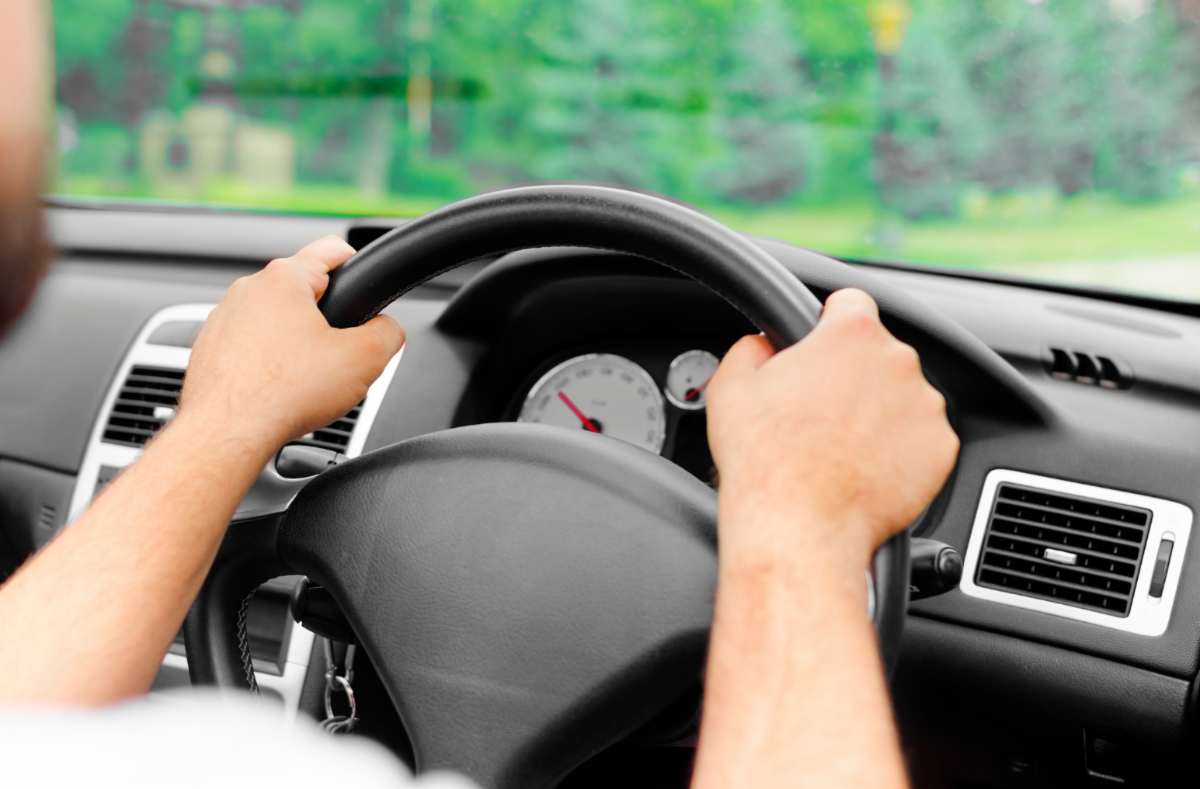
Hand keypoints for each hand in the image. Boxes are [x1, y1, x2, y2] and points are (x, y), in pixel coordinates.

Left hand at [178, 236, 404, 457]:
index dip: (359, 264)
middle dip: (326, 319)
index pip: (332, 249)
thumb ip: (389, 332)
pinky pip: (249, 347)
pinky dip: (266, 364)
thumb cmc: (282, 395)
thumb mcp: (366, 359)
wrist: (228, 434)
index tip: (364, 285)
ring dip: (294, 343)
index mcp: (284, 279)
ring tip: (306, 379)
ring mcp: (222, 320)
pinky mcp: (209, 350)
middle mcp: (247, 291)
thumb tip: (388, 329)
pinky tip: (278, 391)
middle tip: (339, 354)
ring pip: (274, 321)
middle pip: (303, 291)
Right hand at [706, 288, 957, 568]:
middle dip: (853, 376)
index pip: (850, 303)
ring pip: (902, 396)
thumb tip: (763, 344)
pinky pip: (922, 439)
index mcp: (850, 334)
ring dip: (879, 414)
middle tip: (820, 412)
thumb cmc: (764, 458)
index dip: (829, 324)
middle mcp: (897, 361)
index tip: (821, 347)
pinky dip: (900, 451)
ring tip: (841, 448)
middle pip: (878, 353)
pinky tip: (864, 469)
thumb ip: (752, 347)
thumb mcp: (731, 386)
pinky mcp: (941, 448)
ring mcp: (926, 406)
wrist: (799, 524)